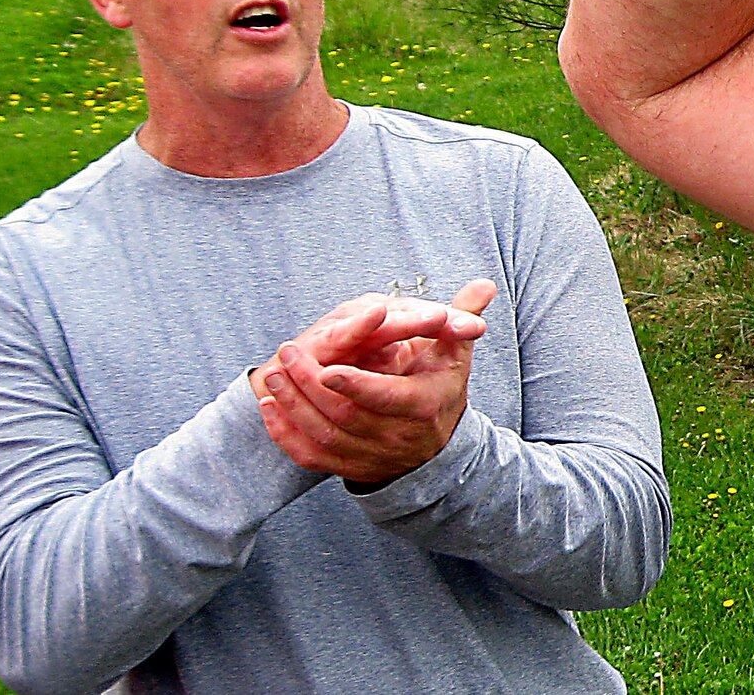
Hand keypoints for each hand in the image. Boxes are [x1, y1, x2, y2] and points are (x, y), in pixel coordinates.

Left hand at [255, 280, 497, 486]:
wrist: (437, 448)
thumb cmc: (440, 388)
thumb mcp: (454, 354)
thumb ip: (460, 318)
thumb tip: (483, 285)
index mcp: (422, 405)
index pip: (384, 398)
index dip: (355, 385)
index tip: (329, 367)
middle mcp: (396, 437)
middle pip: (344, 415)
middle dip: (310, 385)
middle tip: (288, 353)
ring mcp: (370, 456)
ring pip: (322, 436)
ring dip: (293, 406)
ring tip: (274, 374)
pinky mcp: (348, 468)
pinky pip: (309, 457)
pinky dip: (285, 435)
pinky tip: (270, 408)